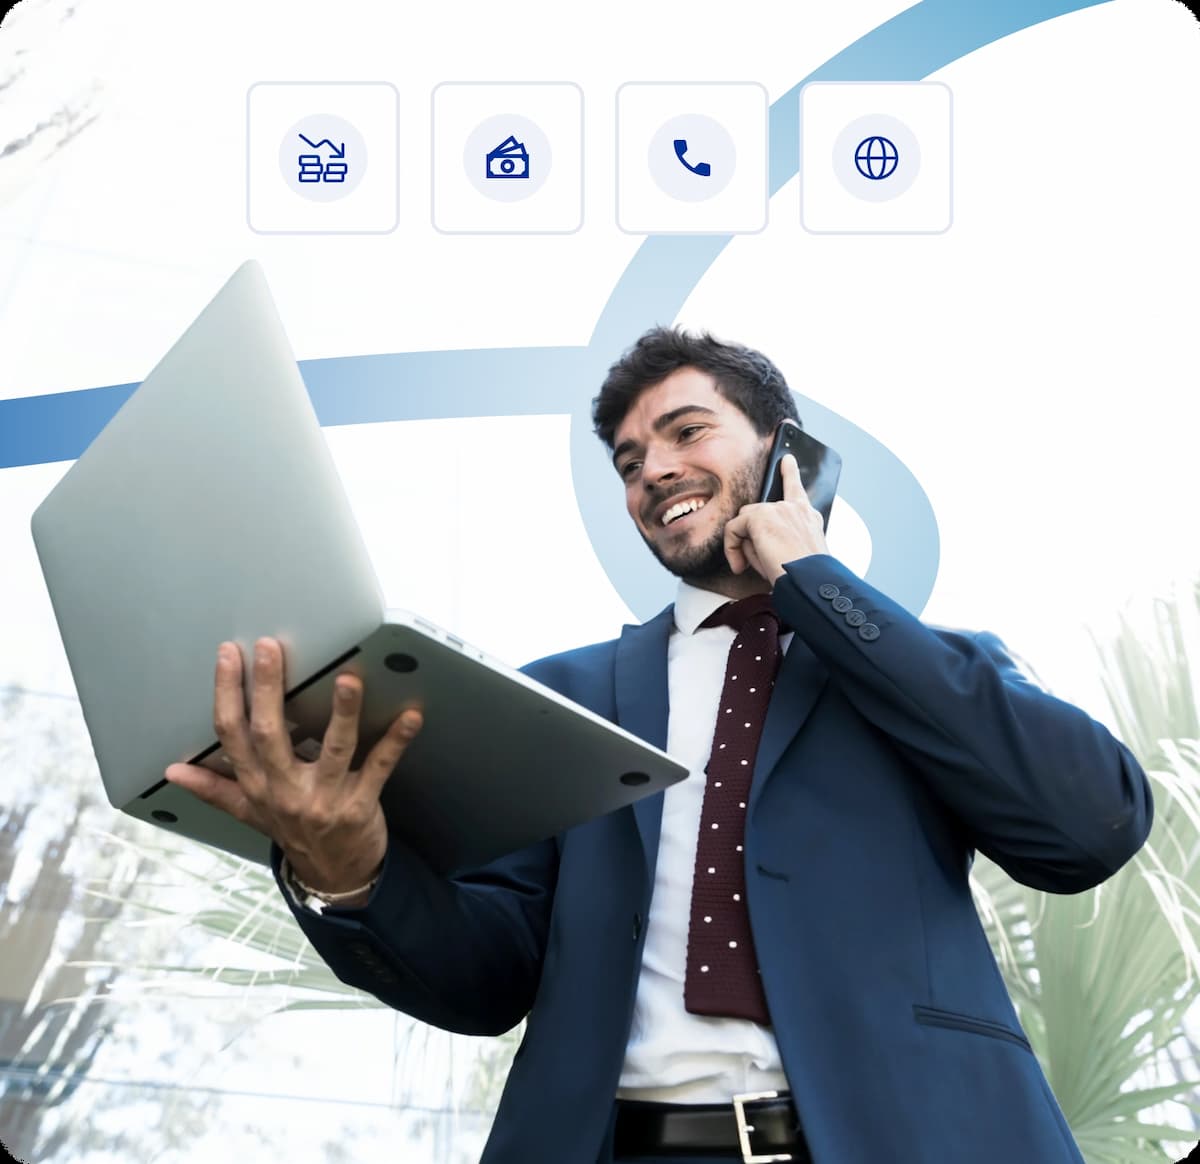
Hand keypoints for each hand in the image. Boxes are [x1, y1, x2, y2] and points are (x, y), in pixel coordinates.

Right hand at [164, 637, 422, 894]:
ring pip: (332, 750)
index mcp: (257, 785)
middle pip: (270, 735)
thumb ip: (215, 789)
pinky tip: (411, 716)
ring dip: (342, 713)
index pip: (231, 735)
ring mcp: (324, 799)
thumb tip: (173, 770)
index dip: (227, 693)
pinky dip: (396, 741)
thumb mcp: (251, 813)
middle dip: (267, 690)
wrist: (335, 878)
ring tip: (348, 679)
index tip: (229, 654)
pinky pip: (379, 768)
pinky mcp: (360, 806)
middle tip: (270, 647)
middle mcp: (284, 791)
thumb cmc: (295, 834)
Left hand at [723, 453, 828, 582]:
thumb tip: (747, 538)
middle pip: (759, 511)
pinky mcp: (760, 516)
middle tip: (753, 561)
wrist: (809, 582)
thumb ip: (772, 539)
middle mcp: (795, 508)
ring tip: (748, 566)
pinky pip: (734, 528)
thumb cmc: (804, 576)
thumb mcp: (792, 556)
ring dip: (743, 542)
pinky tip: (740, 565)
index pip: (797, 491)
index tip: (787, 461)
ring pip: (746, 520)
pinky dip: (731, 548)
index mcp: (808, 518)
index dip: (790, 473)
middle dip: (751, 534)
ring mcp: (778, 509)